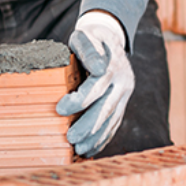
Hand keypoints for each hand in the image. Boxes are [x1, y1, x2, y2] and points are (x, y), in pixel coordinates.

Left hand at [56, 10, 134, 156]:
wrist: (110, 40)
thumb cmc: (90, 39)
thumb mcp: (85, 36)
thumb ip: (87, 49)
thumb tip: (96, 68)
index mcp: (113, 64)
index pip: (97, 85)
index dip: (79, 99)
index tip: (60, 109)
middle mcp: (123, 80)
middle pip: (106, 107)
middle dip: (88, 125)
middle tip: (70, 138)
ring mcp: (125, 93)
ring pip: (112, 118)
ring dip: (96, 137)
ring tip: (79, 150)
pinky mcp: (123, 102)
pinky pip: (115, 123)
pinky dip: (103, 138)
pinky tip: (91, 149)